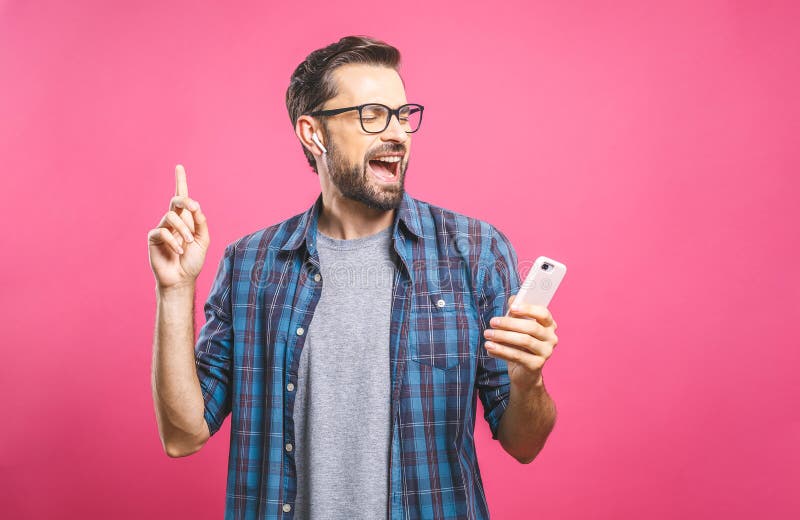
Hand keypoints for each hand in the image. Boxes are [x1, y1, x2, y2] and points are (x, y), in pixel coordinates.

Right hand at [147, 164, 209, 289]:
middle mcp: (173, 221)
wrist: (181, 279)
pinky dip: (174, 241)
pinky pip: (162, 231)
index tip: (179, 167)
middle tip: (193, 207)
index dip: (180, 182)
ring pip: (171, 216)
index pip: (182, 198)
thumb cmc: (193, 261)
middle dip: (185, 200)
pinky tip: (179, 251)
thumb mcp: (203, 240)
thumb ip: (201, 223)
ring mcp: (162, 228)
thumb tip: (196, 207)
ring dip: (183, 229)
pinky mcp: (153, 238)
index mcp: (186, 220)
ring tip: (189, 243)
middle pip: (176, 200)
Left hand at [483, 294, 558, 391]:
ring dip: (503, 337)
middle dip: (509, 324)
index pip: (543, 314)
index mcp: (549, 325)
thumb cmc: (520, 345)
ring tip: (488, 334)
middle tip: (492, 322)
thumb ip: (516, 312)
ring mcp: (546, 353)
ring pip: (524, 341)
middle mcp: (551, 338)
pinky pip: (517, 356)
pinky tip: (489, 347)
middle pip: (531, 328)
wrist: (524, 372)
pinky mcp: (537, 365)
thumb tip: (513, 299)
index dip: (528, 309)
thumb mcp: (517, 327)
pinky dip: (501, 351)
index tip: (512, 307)